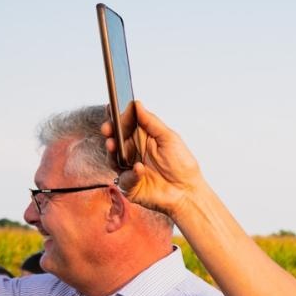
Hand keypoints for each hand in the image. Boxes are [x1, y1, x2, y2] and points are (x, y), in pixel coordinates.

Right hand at [105, 101, 203, 218]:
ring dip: (112, 151)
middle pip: (115, 140)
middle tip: (107, 128)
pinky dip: (131, 173)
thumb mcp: (168, 138)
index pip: (125, 126)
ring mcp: (130, 170)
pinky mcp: (130, 186)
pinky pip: (124, 178)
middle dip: (109, 133)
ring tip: (113, 144)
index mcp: (142, 140)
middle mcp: (133, 153)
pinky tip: (139, 168)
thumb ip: (151, 122)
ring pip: (114, 159)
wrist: (188, 191)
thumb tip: (137, 104)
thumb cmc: (182, 165)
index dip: (117, 118)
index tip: (111, 109)